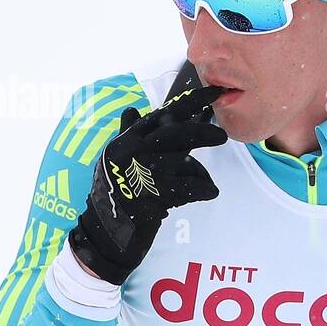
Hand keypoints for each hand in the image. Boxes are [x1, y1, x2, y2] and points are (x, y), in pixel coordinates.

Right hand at [68, 85, 227, 284]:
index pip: (163, 114)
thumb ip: (127, 135)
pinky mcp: (152, 196)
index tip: (214, 93)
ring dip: (200, 173)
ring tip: (205, 183)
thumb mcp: (115, 159)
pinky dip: (204, 189)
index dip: (191, 102)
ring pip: (185, 162)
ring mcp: (142, 173)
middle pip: (177, 134)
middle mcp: (132, 152)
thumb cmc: (115, 193)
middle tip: (222, 136)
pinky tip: (211, 192)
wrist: (104, 232)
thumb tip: (131, 109)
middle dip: (203, 132)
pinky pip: (189, 187)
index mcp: (127, 140)